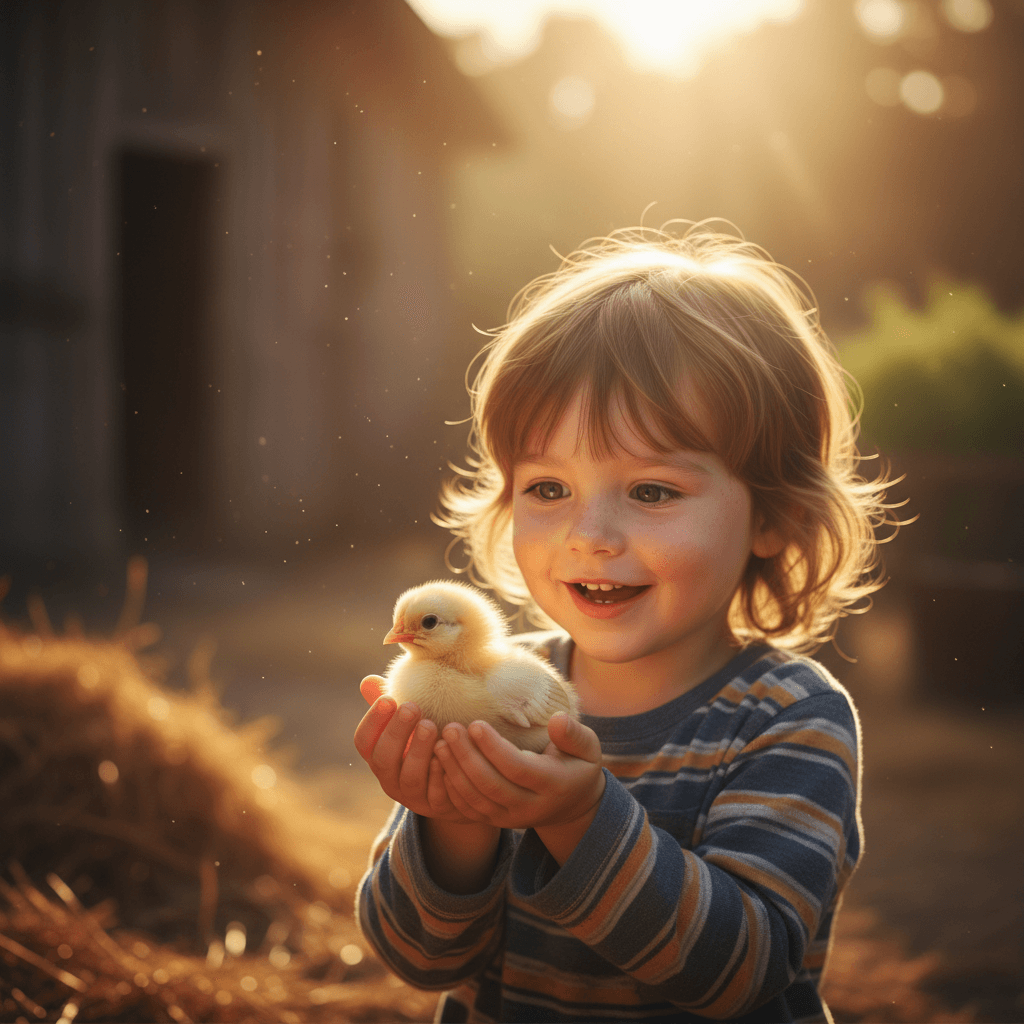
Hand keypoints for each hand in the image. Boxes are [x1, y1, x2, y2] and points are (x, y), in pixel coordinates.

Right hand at [353, 675, 473, 822]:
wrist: (459, 780)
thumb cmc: (427, 742)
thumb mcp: (410, 724)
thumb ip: (392, 706)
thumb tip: (368, 681)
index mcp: (379, 756)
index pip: (364, 742)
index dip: (373, 721)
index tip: (388, 698)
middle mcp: (391, 779)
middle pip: (383, 760)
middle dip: (396, 732)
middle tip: (412, 707)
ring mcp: (414, 796)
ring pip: (410, 778)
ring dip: (418, 751)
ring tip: (430, 725)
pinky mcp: (439, 806)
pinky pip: (438, 794)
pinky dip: (441, 774)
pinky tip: (447, 752)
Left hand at [434, 713, 605, 860]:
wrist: (572, 804)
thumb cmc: (577, 764)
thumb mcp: (587, 748)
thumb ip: (573, 734)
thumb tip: (557, 719)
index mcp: (554, 785)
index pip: (518, 768)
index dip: (494, 748)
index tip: (475, 723)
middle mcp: (531, 806)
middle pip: (491, 785)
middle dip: (466, 757)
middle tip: (450, 728)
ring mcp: (511, 818)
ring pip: (476, 800)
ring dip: (454, 772)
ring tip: (440, 743)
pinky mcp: (497, 822)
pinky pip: (469, 810)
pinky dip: (451, 789)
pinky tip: (441, 765)